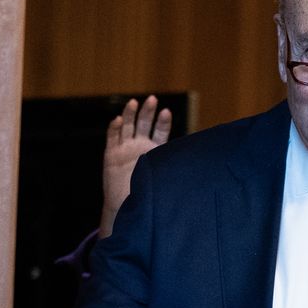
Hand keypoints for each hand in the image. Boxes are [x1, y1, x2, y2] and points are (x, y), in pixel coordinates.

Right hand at [100, 95, 172, 235]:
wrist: (128, 207)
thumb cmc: (149, 193)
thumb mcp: (164, 177)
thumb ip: (173, 166)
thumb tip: (196, 159)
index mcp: (155, 149)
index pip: (160, 131)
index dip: (162, 122)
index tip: (166, 112)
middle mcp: (140, 145)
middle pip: (144, 123)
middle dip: (148, 111)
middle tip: (152, 99)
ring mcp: (125, 148)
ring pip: (127, 126)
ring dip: (129, 113)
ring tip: (133, 103)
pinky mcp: (111, 154)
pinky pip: (112, 137)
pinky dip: (114, 127)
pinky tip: (117, 119)